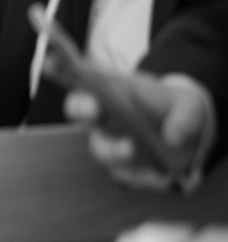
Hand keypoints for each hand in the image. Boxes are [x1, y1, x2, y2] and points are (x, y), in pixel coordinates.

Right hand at [65, 74, 211, 190]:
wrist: (187, 136)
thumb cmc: (175, 112)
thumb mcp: (188, 107)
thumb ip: (184, 118)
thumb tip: (172, 138)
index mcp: (109, 92)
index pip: (77, 79)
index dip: (59, 70)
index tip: (52, 63)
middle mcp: (102, 118)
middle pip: (79, 111)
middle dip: (83, 109)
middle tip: (95, 109)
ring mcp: (110, 144)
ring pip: (100, 148)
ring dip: (113, 149)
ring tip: (131, 149)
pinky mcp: (123, 170)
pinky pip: (125, 176)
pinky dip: (140, 177)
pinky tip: (160, 176)